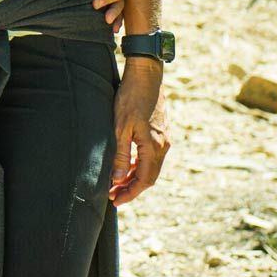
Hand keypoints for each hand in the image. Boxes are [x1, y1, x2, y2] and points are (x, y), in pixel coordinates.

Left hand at [108, 59, 167, 205]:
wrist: (146, 75)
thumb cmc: (130, 98)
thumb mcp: (120, 127)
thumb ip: (120, 155)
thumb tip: (118, 179)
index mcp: (154, 147)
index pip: (144, 180)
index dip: (130, 193)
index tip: (116, 201)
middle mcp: (163, 146)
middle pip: (149, 177)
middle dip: (131, 188)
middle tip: (113, 196)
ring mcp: (164, 139)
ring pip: (150, 167)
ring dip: (135, 177)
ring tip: (117, 184)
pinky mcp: (160, 132)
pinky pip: (151, 156)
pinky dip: (139, 165)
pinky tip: (127, 165)